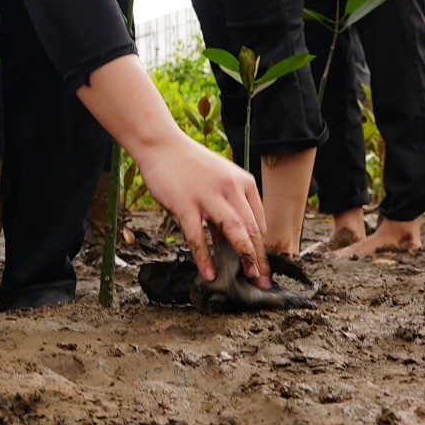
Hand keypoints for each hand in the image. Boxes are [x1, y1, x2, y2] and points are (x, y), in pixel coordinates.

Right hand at [131, 134, 266, 284]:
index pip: (259, 221)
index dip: (261, 247)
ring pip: (233, 231)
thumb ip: (225, 208)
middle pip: (252, 229)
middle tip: (262, 279)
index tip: (261, 264)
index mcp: (243, 182)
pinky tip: (208, 272)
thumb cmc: (189, 165)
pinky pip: (199, 236)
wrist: (162, 145)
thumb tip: (227, 241)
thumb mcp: (218, 180)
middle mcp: (231, 188)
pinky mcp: (186, 204)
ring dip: (243, 257)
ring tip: (246, 277)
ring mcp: (209, 196)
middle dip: (259, 257)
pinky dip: (205, 258)